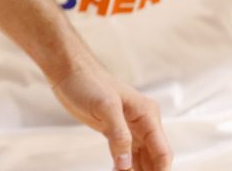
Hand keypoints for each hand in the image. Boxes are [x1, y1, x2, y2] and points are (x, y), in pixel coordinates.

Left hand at [50, 60, 171, 170]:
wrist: (68, 70)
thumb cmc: (87, 82)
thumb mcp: (105, 107)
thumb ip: (119, 136)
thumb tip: (126, 165)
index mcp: (147, 115)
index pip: (162, 152)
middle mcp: (143, 122)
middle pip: (154, 158)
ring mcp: (130, 128)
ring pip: (142, 159)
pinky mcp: (116, 131)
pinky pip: (127, 155)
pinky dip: (125, 168)